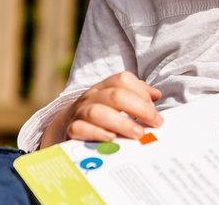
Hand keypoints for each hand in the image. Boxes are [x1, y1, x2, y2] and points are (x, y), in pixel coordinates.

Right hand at [41, 71, 162, 147]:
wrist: (62, 128)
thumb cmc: (97, 115)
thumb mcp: (112, 102)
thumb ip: (134, 95)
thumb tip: (155, 94)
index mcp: (103, 87)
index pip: (122, 79)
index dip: (141, 91)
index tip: (154, 107)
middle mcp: (91, 97)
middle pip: (115, 95)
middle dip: (139, 108)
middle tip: (155, 123)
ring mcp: (79, 112)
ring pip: (98, 112)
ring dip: (122, 122)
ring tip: (138, 133)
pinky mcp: (71, 130)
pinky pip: (81, 129)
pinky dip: (97, 133)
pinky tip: (112, 138)